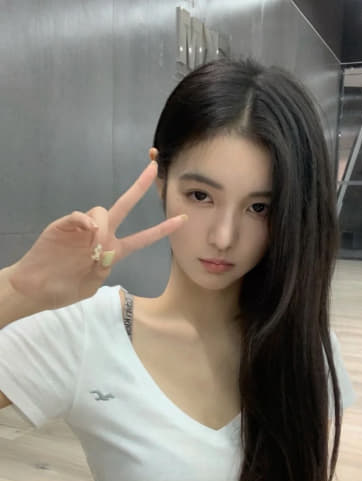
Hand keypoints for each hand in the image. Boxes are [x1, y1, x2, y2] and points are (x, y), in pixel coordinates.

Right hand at [8, 157, 186, 309]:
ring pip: (102, 211)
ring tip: (92, 246)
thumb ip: (103, 270)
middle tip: (153, 167)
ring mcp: (84, 229)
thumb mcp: (92, 286)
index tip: (182, 219)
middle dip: (139, 187)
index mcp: (113, 251)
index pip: (142, 238)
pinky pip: (79, 216)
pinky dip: (84, 220)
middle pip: (125, 207)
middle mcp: (102, 236)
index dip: (162, 230)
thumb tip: (103, 249)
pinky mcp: (65, 226)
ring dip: (102, 225)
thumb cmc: (64, 288)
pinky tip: (86, 231)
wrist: (35, 289)